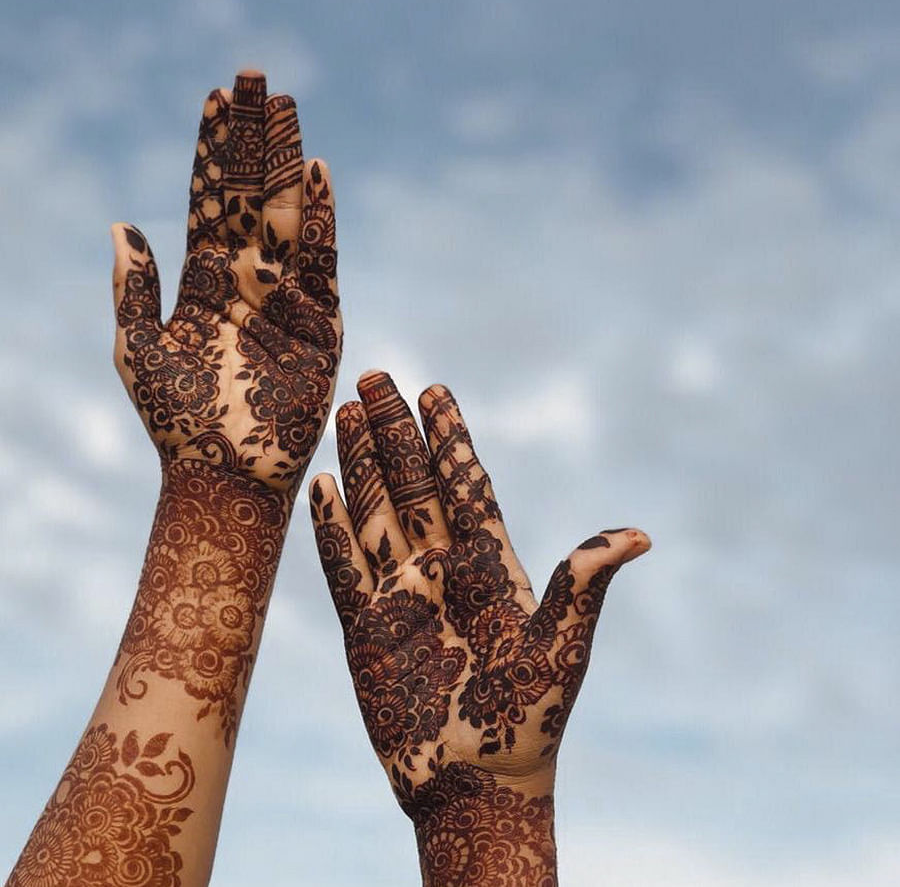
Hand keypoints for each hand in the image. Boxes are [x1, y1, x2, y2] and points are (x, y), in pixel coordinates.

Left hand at [111, 69, 339, 492]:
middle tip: (259, 79)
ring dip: (285, 164)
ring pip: (287, 219)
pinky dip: (320, 222)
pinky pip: (322, 264)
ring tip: (286, 110)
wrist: (226, 475)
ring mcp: (286, 300)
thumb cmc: (178, 422)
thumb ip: (135, 287)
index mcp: (203, 282)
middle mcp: (247, 281)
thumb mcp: (139, 348)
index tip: (219, 99)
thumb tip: (123, 225)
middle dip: (254, 140)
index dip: (215, 152)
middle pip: (251, 197)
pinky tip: (316, 177)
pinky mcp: (321, 325)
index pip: (210, 203)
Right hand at [309, 372, 649, 884]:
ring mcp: (401, 594)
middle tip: (376, 378)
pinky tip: (321, 486)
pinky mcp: (367, 628)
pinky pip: (343, 566)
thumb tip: (640, 534)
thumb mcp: (563, 647)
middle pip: (413, 484)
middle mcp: (443, 568)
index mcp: (491, 565)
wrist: (476, 786)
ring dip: (360, 464)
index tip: (435, 391)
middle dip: (394, 431)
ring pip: (375, 512)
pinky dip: (330, 526)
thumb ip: (583, 584)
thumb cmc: (529, 722)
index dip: (449, 436)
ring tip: (346, 415)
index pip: (466, 484)